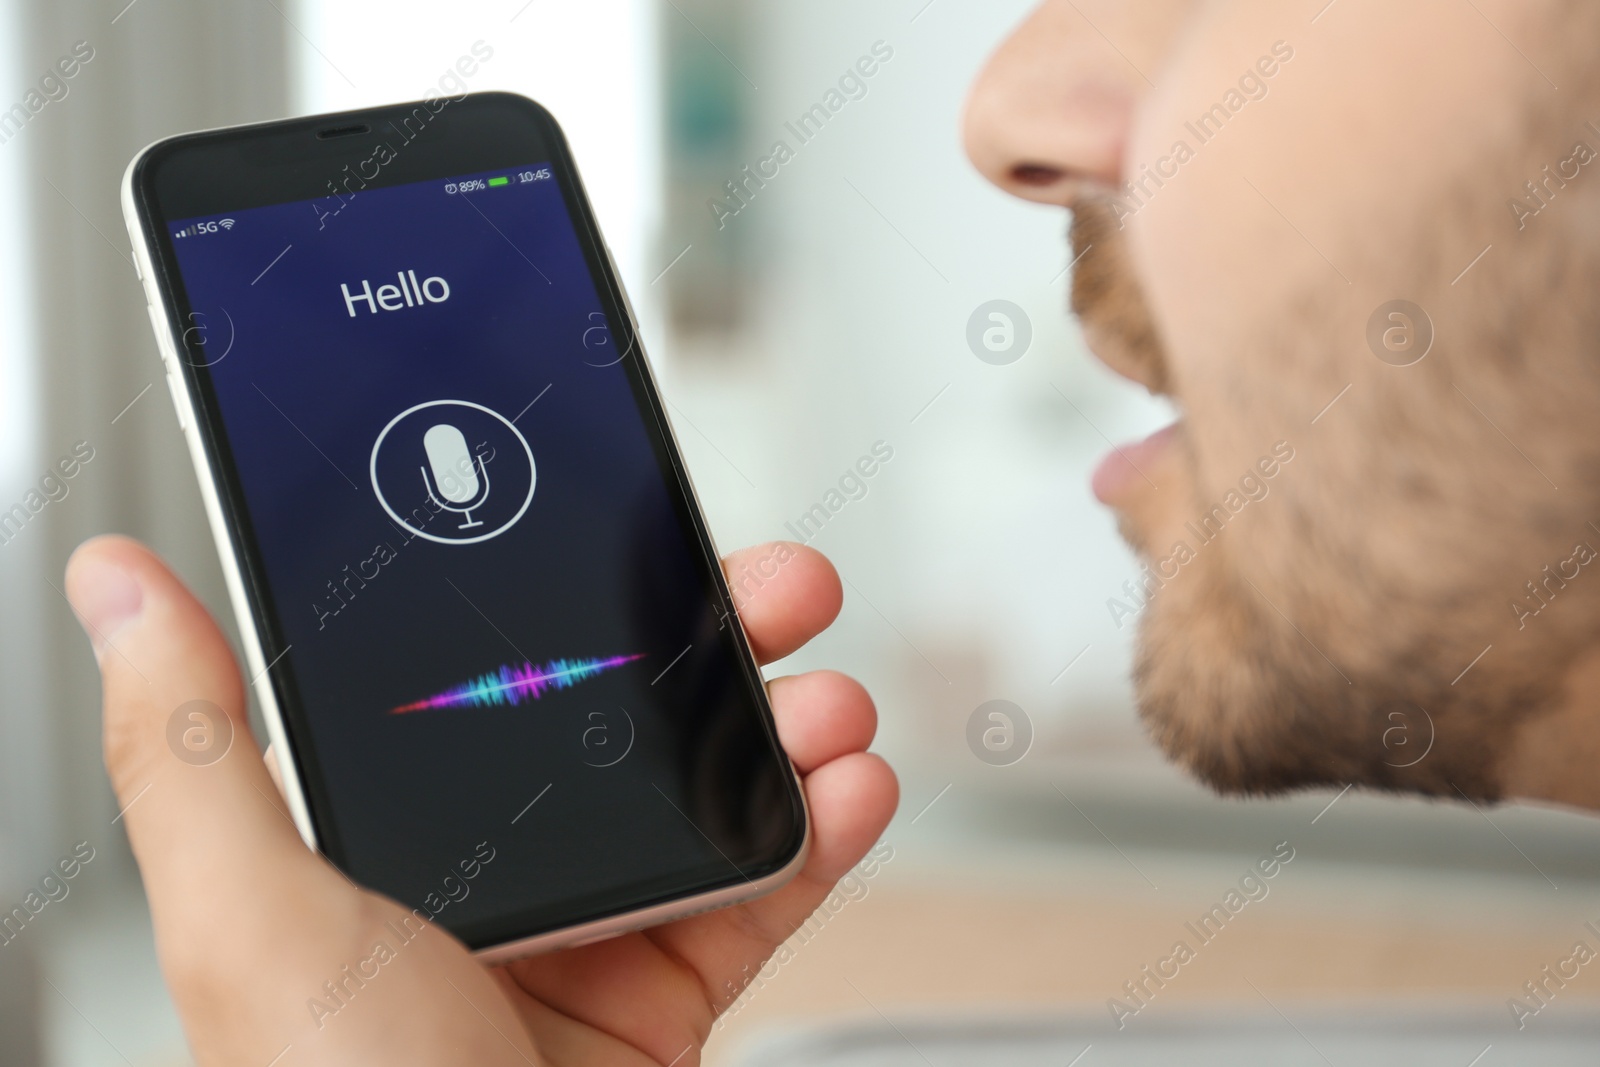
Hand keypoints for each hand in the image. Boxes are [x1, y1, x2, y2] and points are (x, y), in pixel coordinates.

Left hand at [65, 536, 896, 1064]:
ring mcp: (579, 942)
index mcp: (374, 847)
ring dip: (783, 735)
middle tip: (774, 595)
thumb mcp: (252, 924)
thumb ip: (195, 748)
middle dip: (709, 646)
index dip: (565, 600)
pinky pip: (756, 900)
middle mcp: (480, 883)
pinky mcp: (659, 1001)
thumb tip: (117, 587)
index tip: (629, 539)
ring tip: (828, 706)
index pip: (479, 680)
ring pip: (702, 799)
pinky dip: (819, 840)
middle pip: (613, 725)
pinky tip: (849, 793)